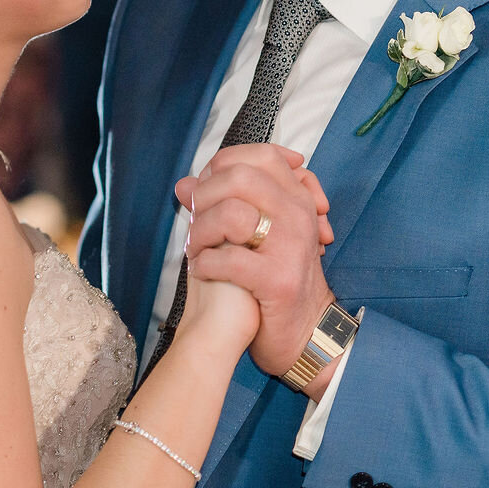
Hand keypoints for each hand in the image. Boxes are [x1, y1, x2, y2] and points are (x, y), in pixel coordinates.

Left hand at [181, 145, 339, 388]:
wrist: (305, 332)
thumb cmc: (274, 280)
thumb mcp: (259, 236)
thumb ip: (226, 205)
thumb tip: (183, 184)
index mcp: (297, 200)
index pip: (262, 155)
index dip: (224, 164)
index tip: (209, 188)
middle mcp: (299, 216)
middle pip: (241, 176)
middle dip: (206, 196)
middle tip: (195, 219)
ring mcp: (291, 246)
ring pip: (232, 214)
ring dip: (201, 231)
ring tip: (195, 247)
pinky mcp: (278, 280)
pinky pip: (229, 260)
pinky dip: (204, 263)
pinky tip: (201, 270)